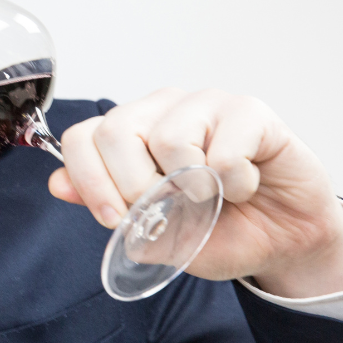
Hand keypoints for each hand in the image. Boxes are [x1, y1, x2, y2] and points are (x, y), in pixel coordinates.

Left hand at [48, 88, 342, 297]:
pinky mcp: (248, 111)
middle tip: (169, 209)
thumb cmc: (222, 229)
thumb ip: (113, 212)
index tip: (114, 218)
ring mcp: (204, 103)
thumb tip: (58, 185)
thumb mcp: (159, 237)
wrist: (284, 239)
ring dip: (192, 187)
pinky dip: (235, 185)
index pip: (82, 139)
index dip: (90, 182)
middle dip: (135, 187)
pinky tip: (244, 184)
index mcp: (131, 133)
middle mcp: (161, 110)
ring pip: (168, 138)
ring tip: (213, 195)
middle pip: (115, 132)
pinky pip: (223, 152)